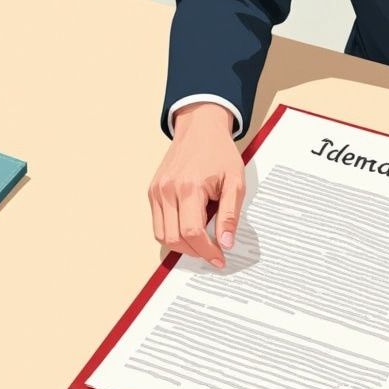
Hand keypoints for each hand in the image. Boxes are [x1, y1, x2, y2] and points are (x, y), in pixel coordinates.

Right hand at [148, 103, 244, 267]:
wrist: (200, 129)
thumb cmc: (219, 153)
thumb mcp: (235, 182)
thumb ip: (230, 214)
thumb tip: (226, 242)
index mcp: (189, 187)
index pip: (192, 231)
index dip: (207, 250)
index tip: (219, 258)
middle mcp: (167, 190)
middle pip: (174, 238)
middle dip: (195, 251)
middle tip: (213, 253)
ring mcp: (156, 191)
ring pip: (161, 235)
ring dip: (181, 245)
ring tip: (201, 243)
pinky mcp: (152, 191)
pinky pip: (158, 222)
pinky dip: (172, 232)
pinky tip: (190, 229)